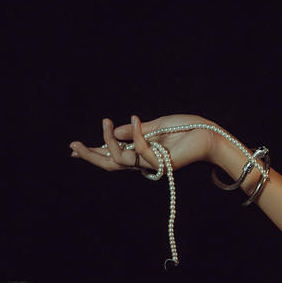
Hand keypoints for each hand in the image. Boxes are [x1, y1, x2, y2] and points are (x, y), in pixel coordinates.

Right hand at [69, 114, 221, 174]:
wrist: (208, 134)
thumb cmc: (186, 128)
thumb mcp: (155, 125)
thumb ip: (134, 131)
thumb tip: (113, 131)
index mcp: (140, 152)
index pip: (112, 155)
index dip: (93, 152)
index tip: (74, 148)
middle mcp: (143, 161)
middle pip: (110, 164)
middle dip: (90, 156)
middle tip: (73, 146)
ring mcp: (152, 164)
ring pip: (120, 159)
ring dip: (107, 142)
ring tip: (105, 122)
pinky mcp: (162, 163)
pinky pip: (140, 150)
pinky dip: (136, 133)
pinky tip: (136, 118)